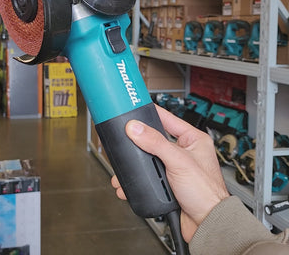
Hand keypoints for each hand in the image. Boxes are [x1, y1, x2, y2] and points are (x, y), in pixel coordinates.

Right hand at [111, 105, 229, 241]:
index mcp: (193, 139)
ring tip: (124, 165)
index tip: (135, 108)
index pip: (167, 118)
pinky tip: (129, 182)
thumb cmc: (207, 193)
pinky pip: (148, 176)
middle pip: (153, 140)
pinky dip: (137, 180)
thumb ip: (156, 143)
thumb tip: (136, 128)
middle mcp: (183, 152)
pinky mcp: (167, 183)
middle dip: (138, 143)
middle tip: (125, 138)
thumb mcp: (179, 161)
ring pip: (148, 160)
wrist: (207, 225)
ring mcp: (174, 168)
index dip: (151, 113)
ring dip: (136, 165)